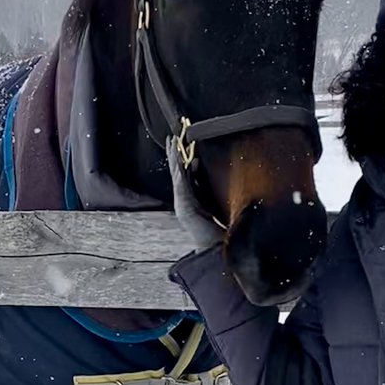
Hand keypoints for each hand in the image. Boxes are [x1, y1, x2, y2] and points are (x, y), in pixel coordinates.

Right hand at [166, 137, 224, 252]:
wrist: (211, 246)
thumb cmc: (212, 228)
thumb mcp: (211, 204)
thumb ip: (208, 191)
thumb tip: (208, 176)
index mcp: (189, 197)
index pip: (184, 173)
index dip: (181, 158)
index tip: (180, 143)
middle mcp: (182, 198)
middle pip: (177, 171)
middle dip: (174, 154)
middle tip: (172, 137)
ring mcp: (181, 202)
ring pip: (176, 175)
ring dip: (174, 159)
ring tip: (172, 143)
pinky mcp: (184, 207)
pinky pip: (181, 186)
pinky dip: (179, 173)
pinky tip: (179, 162)